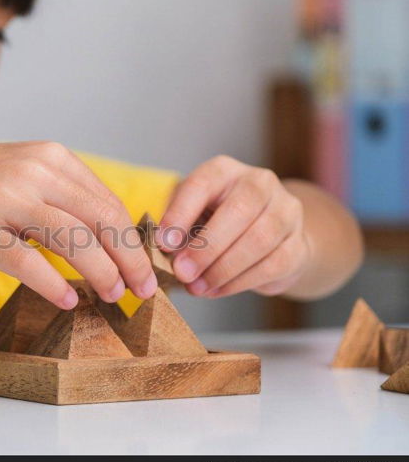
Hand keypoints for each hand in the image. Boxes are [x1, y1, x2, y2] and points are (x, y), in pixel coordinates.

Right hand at [0, 141, 157, 308]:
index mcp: (50, 158)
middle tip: (143, 290)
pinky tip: (69, 301)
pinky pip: (30, 264)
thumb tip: (107, 240)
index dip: (132, 239)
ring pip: (75, 241)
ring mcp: (6, 199)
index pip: (109, 202)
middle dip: (130, 260)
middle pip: (103, 220)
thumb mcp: (21, 175)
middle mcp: (34, 172)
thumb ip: (61, 197)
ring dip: (102, 274)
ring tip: (113, 297)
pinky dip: (55, 286)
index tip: (142, 267)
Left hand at [157, 155, 311, 297]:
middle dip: (206, 247)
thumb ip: (177, 229)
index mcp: (224, 171)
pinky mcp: (297, 243)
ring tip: (197, 287)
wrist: (267, 238)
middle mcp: (259, 183)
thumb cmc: (215, 223)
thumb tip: (164, 250)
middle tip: (182, 272)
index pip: (203, 184)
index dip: (181, 214)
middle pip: (238, 211)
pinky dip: (239, 282)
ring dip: (223, 269)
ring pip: (259, 239)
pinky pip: (272, 265)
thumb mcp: (190, 217)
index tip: (164, 243)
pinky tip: (217, 290)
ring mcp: (285, 211)